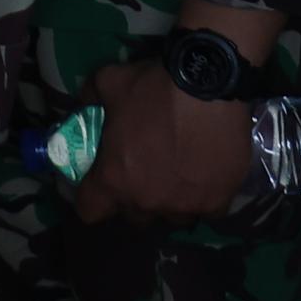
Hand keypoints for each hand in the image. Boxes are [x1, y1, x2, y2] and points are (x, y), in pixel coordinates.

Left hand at [73, 59, 255, 225]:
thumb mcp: (106, 83)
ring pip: (172, 217)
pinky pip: (207, 211)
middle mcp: (146, 200)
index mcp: (114, 179)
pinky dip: (204, 199)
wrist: (209, 85)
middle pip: (134, 217)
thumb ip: (89, 101)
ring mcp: (184, 205)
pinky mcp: (217, 202)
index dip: (92, 199)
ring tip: (178, 178)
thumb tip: (83, 108)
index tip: (99, 186)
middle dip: (134, 199)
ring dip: (170, 202)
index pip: (90, 210)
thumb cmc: (153, 87)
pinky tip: (207, 178)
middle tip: (142, 175)